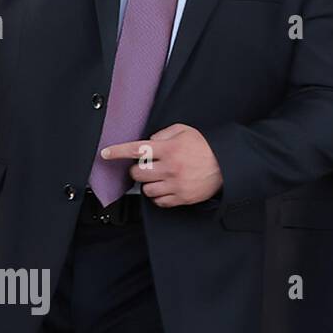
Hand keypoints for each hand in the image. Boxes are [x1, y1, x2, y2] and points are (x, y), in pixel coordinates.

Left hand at [100, 123, 222, 207]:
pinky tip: (165, 188)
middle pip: (137, 174)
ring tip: (159, 178)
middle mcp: (170, 167)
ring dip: (149, 184)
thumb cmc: (205, 147)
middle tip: (147, 168)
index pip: (137, 150)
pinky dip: (158, 197)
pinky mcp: (182, 198)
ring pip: (146, 190)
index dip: (117, 151)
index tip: (105, 154)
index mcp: (170, 149)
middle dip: (138, 170)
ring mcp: (176, 184)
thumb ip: (163, 133)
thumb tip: (148, 141)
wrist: (226, 164)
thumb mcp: (185, 131)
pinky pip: (159, 202)